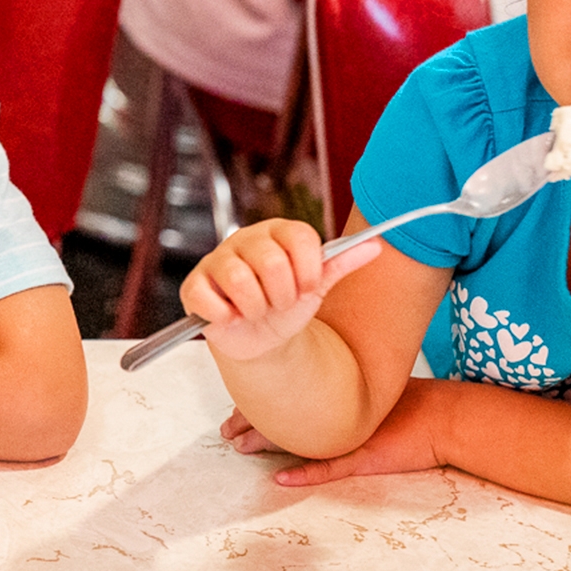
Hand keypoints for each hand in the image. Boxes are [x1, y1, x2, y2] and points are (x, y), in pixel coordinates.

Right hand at [180, 219, 382, 365]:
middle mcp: (244, 239)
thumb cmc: (288, 305)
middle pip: (272, 263)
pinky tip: (231, 316)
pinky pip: (209, 300)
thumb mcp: (318, 285)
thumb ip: (343, 262)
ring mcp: (216, 261)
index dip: (308, 270)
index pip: (300, 237)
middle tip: (279, 303)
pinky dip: (226, 316)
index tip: (307, 288)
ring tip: (257, 311)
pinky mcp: (194, 286)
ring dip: (257, 309)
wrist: (262, 338)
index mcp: (277, 232)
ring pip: (241, 282)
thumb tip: (376, 245)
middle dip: (283, 296)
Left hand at [228, 379, 449, 488]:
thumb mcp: (373, 389)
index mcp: (339, 393)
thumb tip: (311, 378)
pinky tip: (281, 479)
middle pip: (285, 415)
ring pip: (297, 440)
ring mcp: (349, 436)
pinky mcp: (364, 458)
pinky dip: (304, 474)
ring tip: (238, 447)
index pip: (289, 393)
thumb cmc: (414, 403)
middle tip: (225, 430)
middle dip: (250, 421)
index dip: (260, 400)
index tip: (236, 407)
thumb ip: (344, 385)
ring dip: (265, 443)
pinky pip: (329, 468)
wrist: (447, 416)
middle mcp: (338, 412)